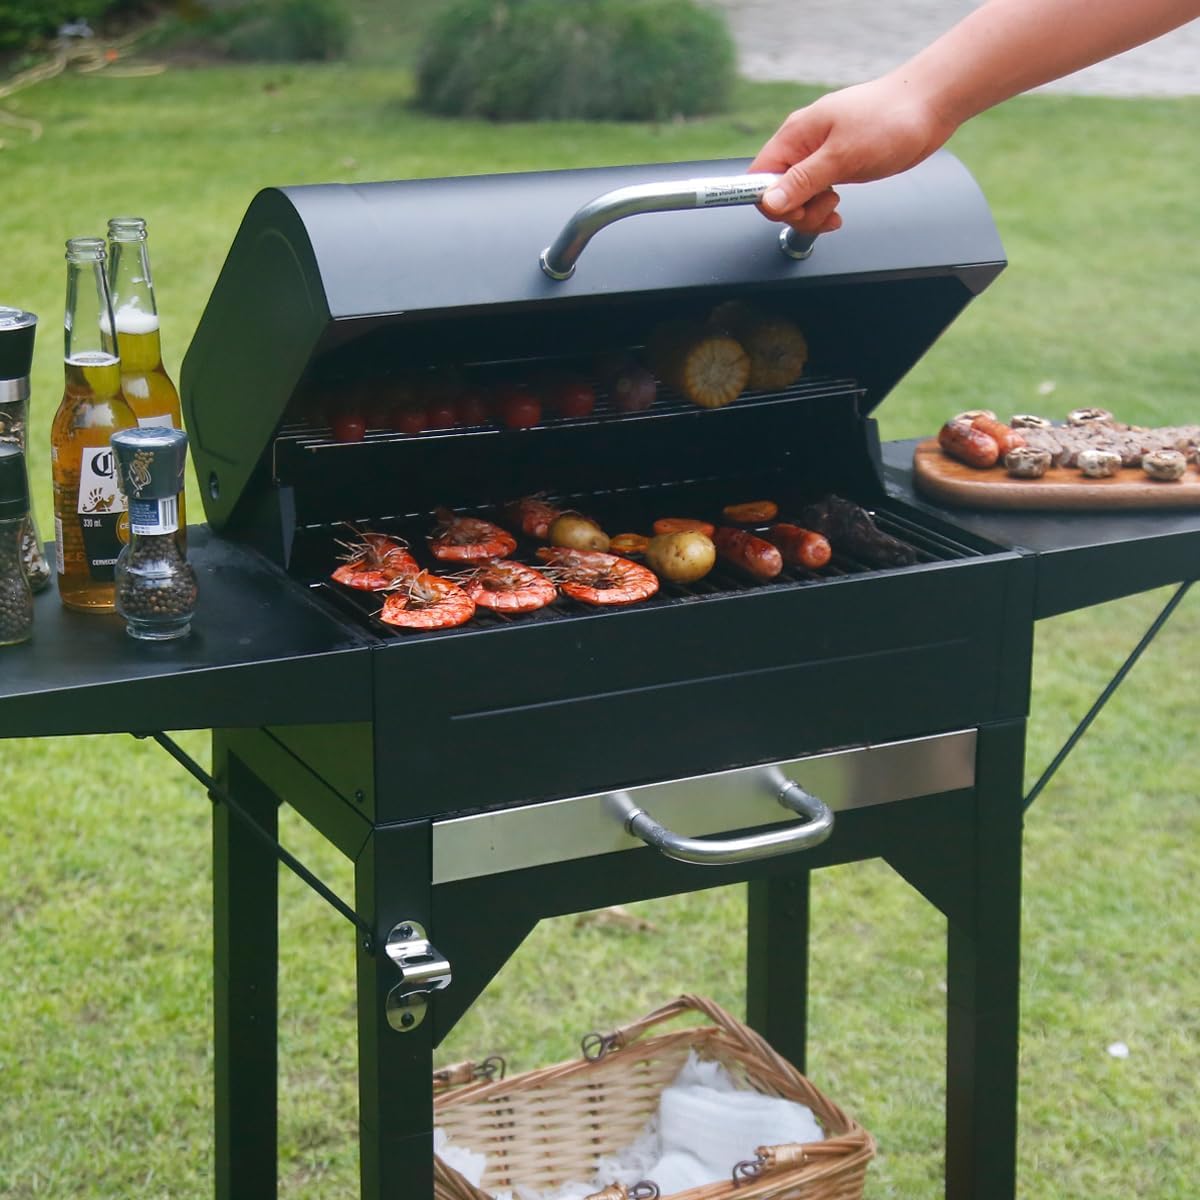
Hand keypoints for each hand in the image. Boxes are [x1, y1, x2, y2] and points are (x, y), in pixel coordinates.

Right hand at [749, 75, 957, 233]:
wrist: (929, 105)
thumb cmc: (890, 119)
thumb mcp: (842, 156)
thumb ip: (802, 181)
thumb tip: (768, 202)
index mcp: (795, 136)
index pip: (758, 177)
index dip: (769, 201)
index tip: (794, 210)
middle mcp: (802, 145)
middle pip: (776, 193)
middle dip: (796, 211)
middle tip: (824, 207)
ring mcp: (819, 156)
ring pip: (796, 198)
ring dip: (812, 213)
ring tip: (836, 206)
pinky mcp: (835, 165)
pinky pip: (815, 195)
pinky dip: (823, 209)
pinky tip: (837, 210)